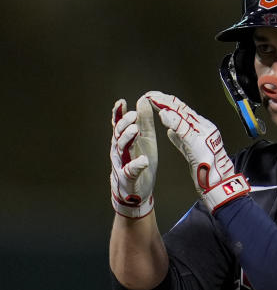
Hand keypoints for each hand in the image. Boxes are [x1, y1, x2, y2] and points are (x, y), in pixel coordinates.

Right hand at [110, 96, 157, 218]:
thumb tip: (143, 100)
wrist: (137, 190)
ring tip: (135, 130)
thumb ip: (144, 121)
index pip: (118, 124)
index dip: (118, 114)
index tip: (121, 102)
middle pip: (118, 135)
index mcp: (123, 140)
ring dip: (128, 139)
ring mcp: (122, 164)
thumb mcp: (146, 138)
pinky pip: (131, 171)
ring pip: (121, 150)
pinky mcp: (129, 178)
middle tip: (133, 116)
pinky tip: (143, 160)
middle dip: (124, 124)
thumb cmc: (139, 160)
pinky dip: (137, 165)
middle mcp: (119, 151)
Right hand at [145, 90, 249, 211]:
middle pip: (180, 112)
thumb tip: (165, 112)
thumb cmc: (210, 168)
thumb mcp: (193, 145)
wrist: (218, 185)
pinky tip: (169, 131)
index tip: (150, 95)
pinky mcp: (195, 150)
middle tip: (149, 97)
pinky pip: (182, 138)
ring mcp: (198, 140)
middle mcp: (200, 130)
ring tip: (157, 108)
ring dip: (168, 114)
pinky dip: (174, 132)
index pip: (180, 108)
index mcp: (202, 126)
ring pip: (180, 123)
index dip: (164, 101)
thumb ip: (180, 128)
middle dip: (165, 103)